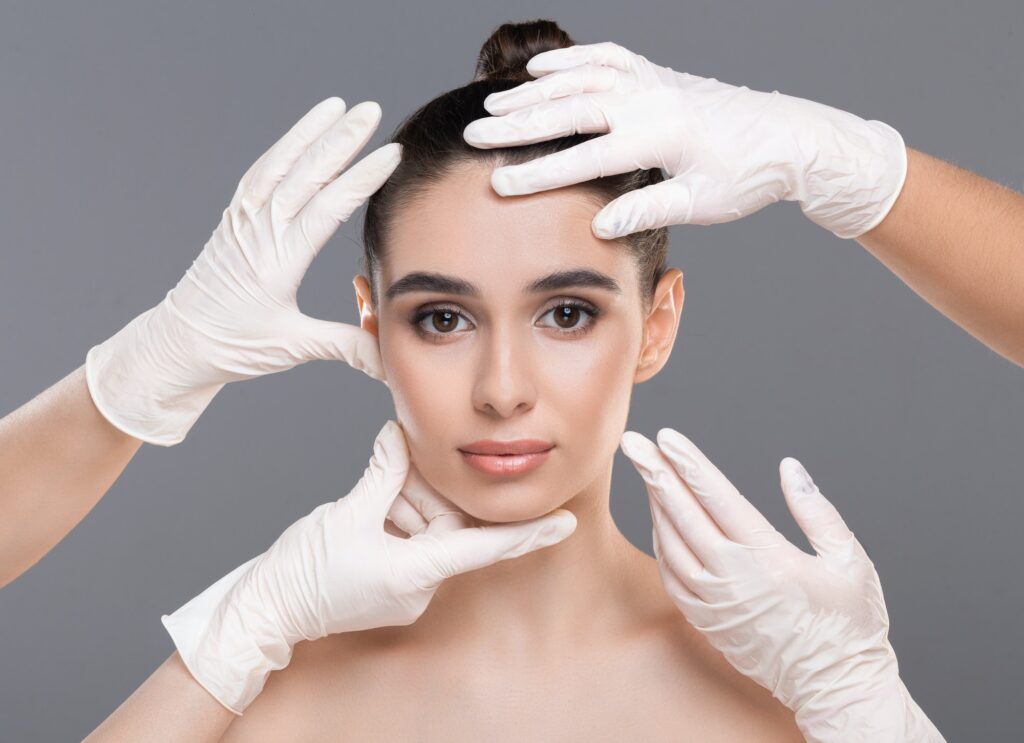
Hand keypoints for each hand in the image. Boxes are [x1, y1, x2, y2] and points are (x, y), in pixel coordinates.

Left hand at [86, 98, 400, 445]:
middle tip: (370, 111)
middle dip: (340, 140)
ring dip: (308, 133)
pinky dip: (282, 150)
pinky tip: (300, 137)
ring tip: (337, 106)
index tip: (391, 155)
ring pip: (279, 165)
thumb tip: (389, 357)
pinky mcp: (235, 220)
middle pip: (304, 175)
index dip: (360, 180)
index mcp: (277, 261)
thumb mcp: (292, 348)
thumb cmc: (232, 346)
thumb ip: (345, 346)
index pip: (326, 209)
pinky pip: (259, 174)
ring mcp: (243, 221)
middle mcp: (258, 233)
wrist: (178, 344)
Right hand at [162, 420, 577, 713]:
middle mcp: (420, 586)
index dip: (529, 533)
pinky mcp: (391, 585)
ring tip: (367, 500)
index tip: (566, 522)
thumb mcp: (345, 513)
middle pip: (447, 525)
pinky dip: (394, 519)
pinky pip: (409, 542)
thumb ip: (383, 471)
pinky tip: (368, 510)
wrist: (265, 611)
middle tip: (391, 474)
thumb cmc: (303, 573)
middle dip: (423, 494)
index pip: (486, 547)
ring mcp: (406, 589)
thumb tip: (399, 435)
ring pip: (425, 530)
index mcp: (417, 573)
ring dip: (402, 504)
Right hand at [463, 41, 906, 240]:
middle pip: (571, 107)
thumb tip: (600, 225)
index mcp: (659, 136)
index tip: (498, 184)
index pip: (586, 157)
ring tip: (494, 103)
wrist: (788, 137)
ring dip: (535, 89)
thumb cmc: (746, 177)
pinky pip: (607, 58)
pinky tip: (541, 69)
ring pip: (582, 77)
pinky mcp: (658, 75)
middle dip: (518, 122)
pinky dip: (571, 60)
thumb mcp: (699, 204)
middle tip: (474, 131)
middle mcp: (650, 100)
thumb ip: (647, 210)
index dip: (539, 173)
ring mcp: (653, 81)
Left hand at [618, 428, 943, 742]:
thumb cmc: (849, 625)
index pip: (716, 497)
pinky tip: (660, 522)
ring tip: (648, 473)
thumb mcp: (849, 561)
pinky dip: (661, 543)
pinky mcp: (706, 621)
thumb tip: (789, 469)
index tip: (667, 439)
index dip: (689, 464)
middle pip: (682, 514)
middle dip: (655, 473)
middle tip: (633, 444)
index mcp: (768, 557)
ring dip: (655, 505)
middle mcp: (732, 577)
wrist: (835, 687)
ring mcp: (714, 602)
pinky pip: (671, 575)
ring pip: (670, 543)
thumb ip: (816, 510)